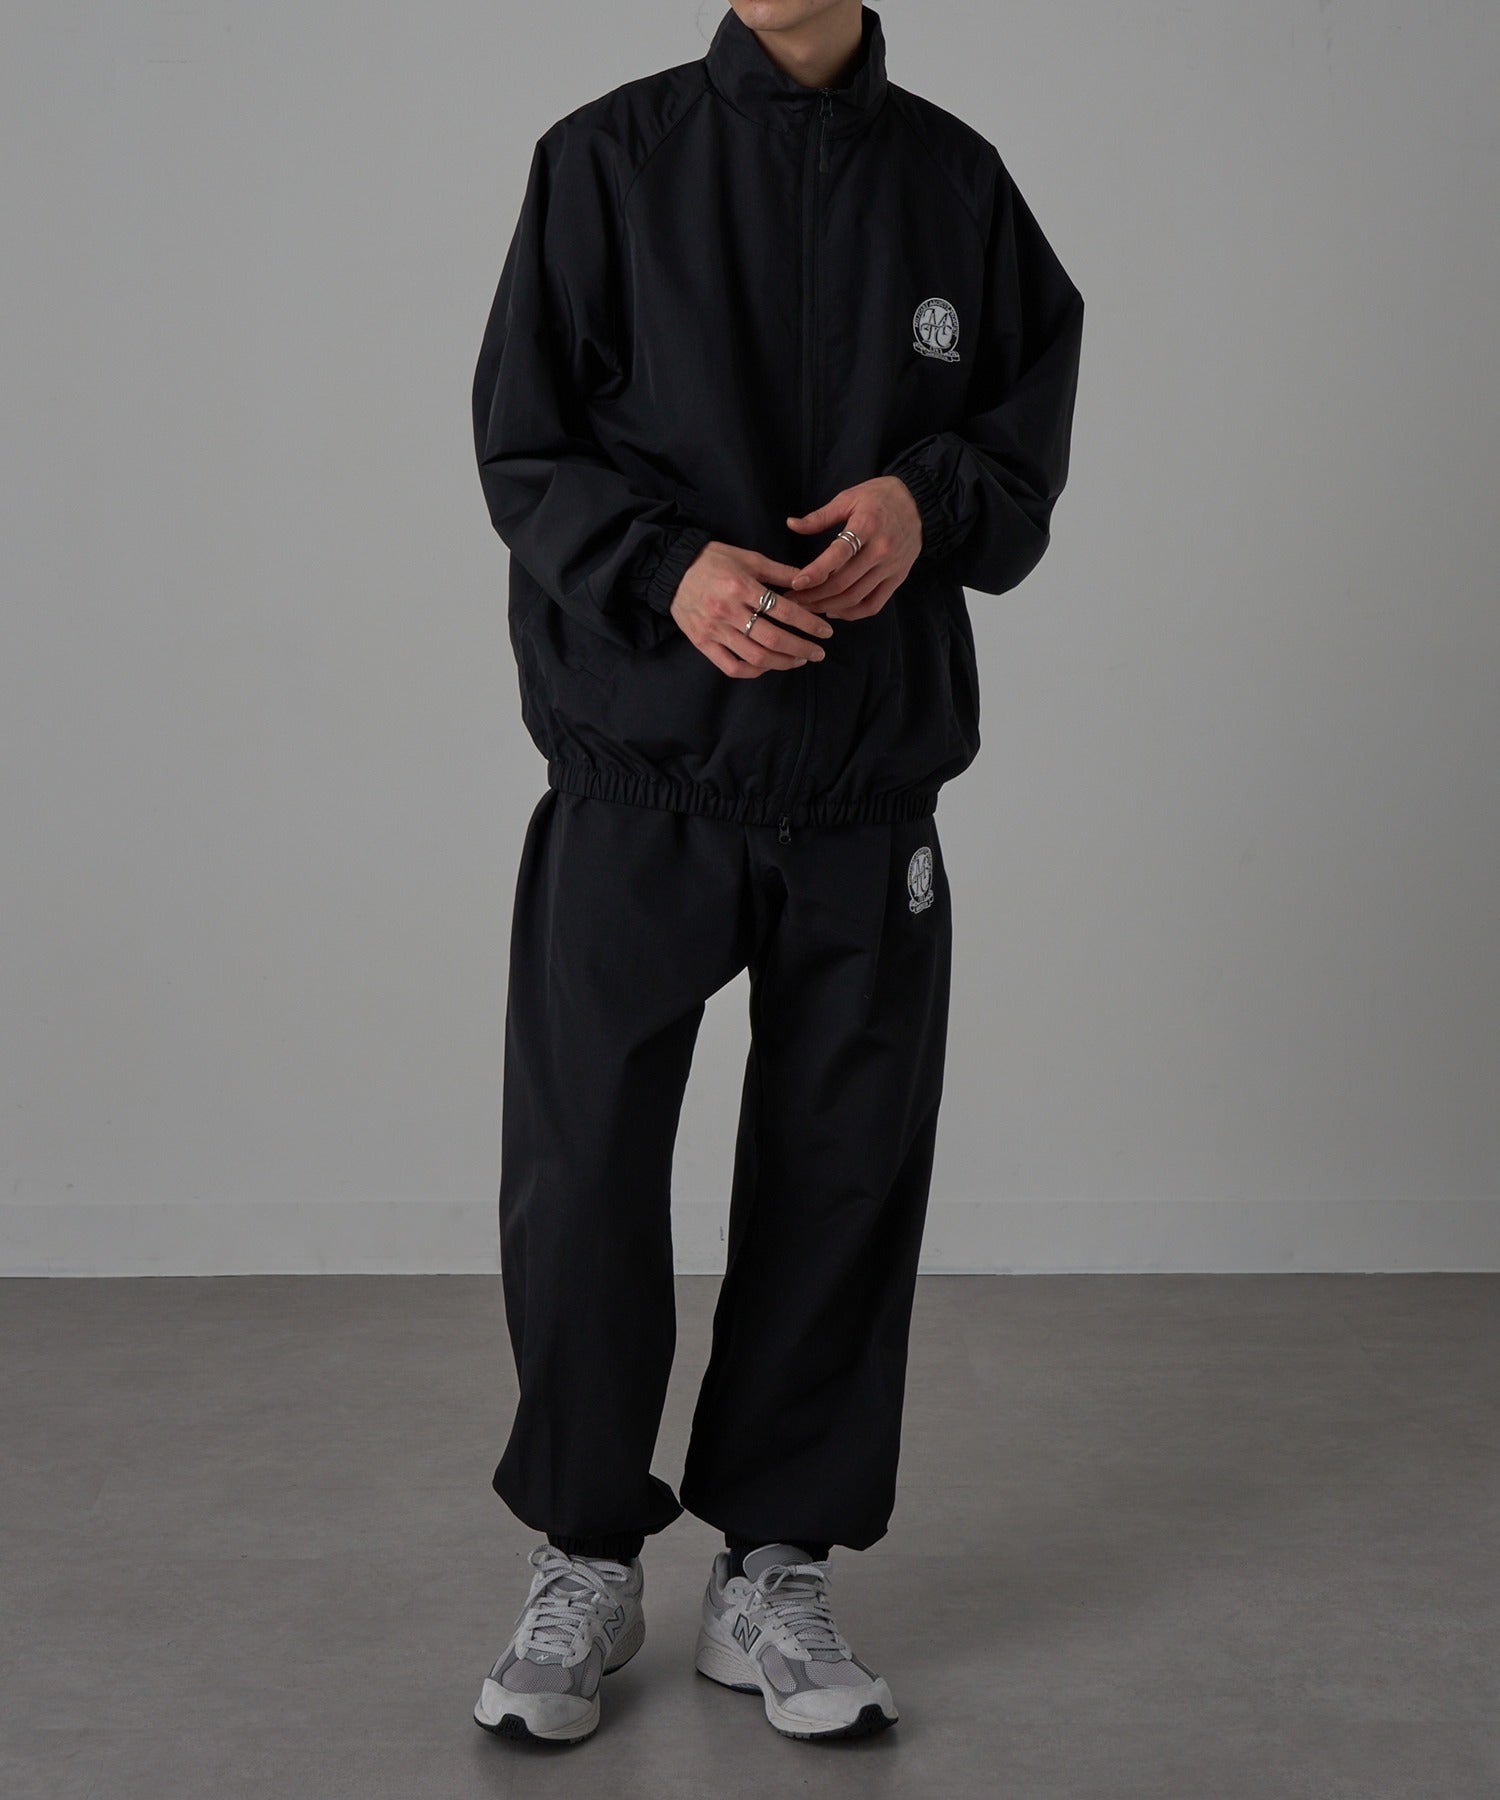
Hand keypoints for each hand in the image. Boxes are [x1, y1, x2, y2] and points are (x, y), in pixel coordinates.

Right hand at [670, 540, 834, 678]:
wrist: (672, 569)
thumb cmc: (713, 560)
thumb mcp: (748, 558)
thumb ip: (779, 572)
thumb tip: (810, 580)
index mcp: (741, 586)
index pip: (783, 610)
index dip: (808, 623)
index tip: (825, 631)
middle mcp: (728, 611)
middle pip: (772, 638)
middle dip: (801, 648)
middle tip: (819, 652)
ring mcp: (714, 630)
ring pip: (755, 657)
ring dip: (782, 662)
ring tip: (799, 660)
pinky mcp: (702, 643)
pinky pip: (732, 666)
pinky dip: (754, 671)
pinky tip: (768, 666)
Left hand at [784, 475, 922, 618]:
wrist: (919, 503)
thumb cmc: (879, 498)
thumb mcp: (849, 498)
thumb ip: (820, 516)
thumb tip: (791, 524)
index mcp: (867, 525)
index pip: (839, 554)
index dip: (816, 571)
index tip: (796, 583)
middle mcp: (881, 549)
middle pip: (844, 582)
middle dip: (814, 595)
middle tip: (792, 600)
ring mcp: (891, 567)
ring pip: (856, 597)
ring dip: (828, 606)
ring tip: (807, 608)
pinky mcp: (898, 579)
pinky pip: (874, 605)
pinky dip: (852, 613)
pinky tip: (833, 611)